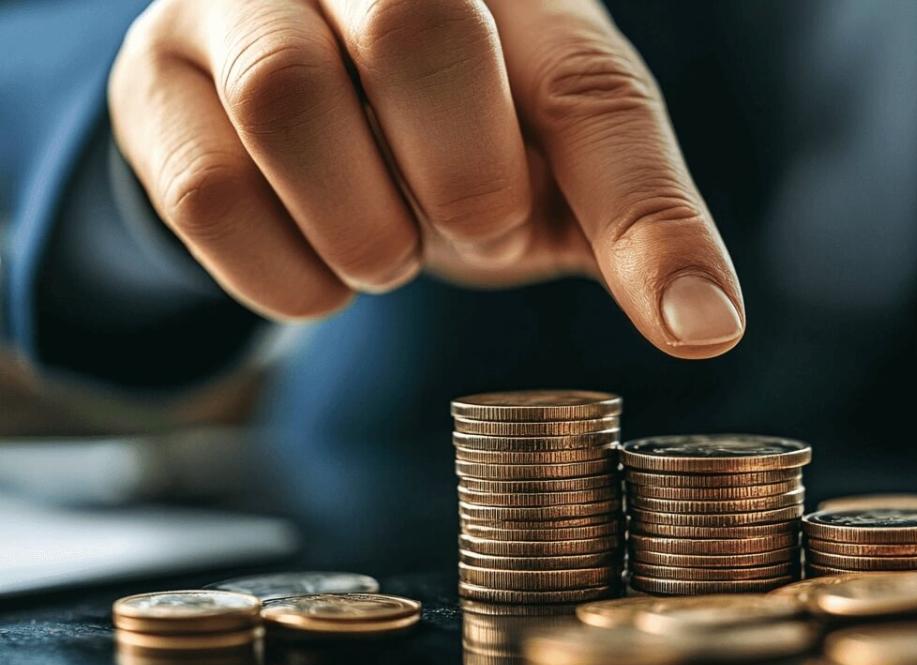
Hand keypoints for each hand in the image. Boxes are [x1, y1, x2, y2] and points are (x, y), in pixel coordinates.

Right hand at [109, 0, 743, 357]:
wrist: (316, 110)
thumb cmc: (467, 130)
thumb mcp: (562, 168)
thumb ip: (634, 224)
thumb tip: (708, 326)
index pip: (594, 90)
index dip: (643, 216)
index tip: (696, 327)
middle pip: (420, 33)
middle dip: (465, 183)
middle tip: (473, 226)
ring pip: (288, 99)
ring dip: (365, 229)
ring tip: (390, 249)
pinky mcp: (155, 73)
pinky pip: (207, 191)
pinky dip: (285, 275)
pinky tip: (321, 270)